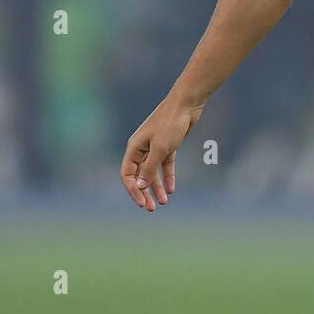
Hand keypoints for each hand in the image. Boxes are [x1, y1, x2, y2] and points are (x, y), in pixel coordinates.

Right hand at [121, 97, 202, 211]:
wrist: (186, 104)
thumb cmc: (170, 123)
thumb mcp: (160, 148)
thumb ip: (150, 168)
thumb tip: (139, 186)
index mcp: (134, 148)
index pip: (127, 174)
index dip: (133, 190)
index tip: (142, 203)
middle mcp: (142, 148)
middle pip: (140, 175)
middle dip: (145, 192)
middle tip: (151, 208)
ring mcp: (155, 147)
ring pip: (154, 172)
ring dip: (157, 187)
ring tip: (164, 202)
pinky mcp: (169, 145)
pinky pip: (166, 165)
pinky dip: (168, 176)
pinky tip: (172, 189)